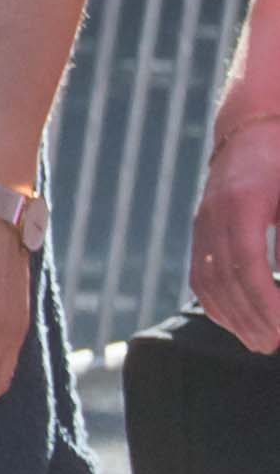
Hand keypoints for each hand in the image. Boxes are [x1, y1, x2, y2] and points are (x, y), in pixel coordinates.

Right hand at [196, 115, 279, 352]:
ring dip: (232, 317)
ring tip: (258, 341)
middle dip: (250, 318)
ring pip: (207, 281)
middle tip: (273, 345)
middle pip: (225, 280)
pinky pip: (200, 274)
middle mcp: (214, 215)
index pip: (248, 266)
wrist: (254, 129)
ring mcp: (202, 223)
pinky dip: (215, 303)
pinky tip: (235, 321)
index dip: (266, 302)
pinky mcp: (201, 230)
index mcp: (242, 203)